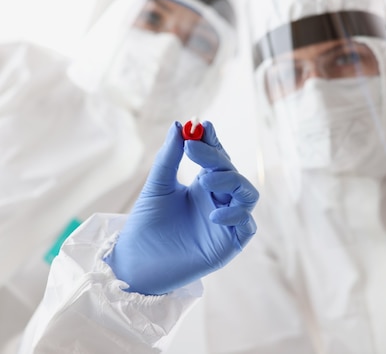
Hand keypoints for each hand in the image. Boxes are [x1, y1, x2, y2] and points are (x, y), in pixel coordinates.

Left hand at [105, 121, 258, 294]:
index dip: (213, 141)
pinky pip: (246, 225)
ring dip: (232, 182)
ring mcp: (227, 221)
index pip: (217, 158)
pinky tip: (212, 216)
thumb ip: (170, 157)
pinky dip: (235, 216)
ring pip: (247, 194)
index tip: (203, 125)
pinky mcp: (230, 244)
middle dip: (215, 158)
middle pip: (232, 172)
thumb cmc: (147, 224)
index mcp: (204, 185)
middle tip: (193, 148)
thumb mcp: (157, 186)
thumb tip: (179, 125)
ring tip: (205, 182)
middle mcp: (219, 200)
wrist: (138, 261)